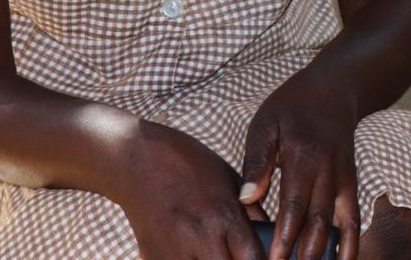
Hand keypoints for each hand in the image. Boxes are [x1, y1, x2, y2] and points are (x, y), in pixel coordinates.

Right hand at [118, 122, 265, 259]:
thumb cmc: (190, 166)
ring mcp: (174, 252)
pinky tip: (197, 253)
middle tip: (241, 256)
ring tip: (218, 252)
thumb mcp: (230, 180)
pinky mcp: (153, 259)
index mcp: (225, 215)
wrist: (138, 160)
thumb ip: (251, 213)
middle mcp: (201, 237)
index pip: (254, 259)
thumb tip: (271, 237)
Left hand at [239, 74, 360, 259]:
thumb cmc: (293, 105)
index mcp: (303, 157)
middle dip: (302, 254)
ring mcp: (343, 178)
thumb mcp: (266, 124)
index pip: (294, 207)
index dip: (284, 238)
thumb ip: (256, 161)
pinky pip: (353, 217)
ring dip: (324, 254)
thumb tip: (246, 198)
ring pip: (336, 224)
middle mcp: (328, 171)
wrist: (335, 88)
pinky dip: (351, 242)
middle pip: (317, 222)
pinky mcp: (351, 182)